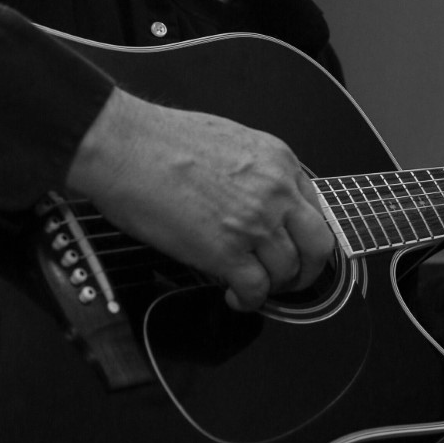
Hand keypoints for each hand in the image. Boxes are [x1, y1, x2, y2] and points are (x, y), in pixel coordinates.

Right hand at [66, 88, 333, 310]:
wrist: (125, 147)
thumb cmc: (161, 140)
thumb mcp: (230, 141)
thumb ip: (256, 171)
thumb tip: (259, 199)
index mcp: (278, 161)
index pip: (315, 208)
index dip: (306, 235)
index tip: (296, 247)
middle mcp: (276, 191)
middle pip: (318, 245)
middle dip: (309, 270)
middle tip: (292, 279)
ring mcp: (255, 223)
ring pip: (288, 272)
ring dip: (273, 287)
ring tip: (252, 288)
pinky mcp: (226, 252)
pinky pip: (256, 290)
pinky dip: (249, 301)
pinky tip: (234, 297)